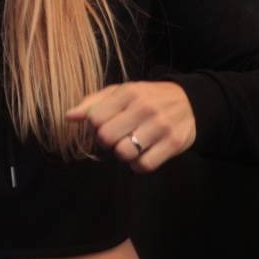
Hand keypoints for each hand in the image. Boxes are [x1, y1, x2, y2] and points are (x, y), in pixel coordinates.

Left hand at [65, 81, 196, 172]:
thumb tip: (69, 116)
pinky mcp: (174, 143)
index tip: (104, 125)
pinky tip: (142, 154)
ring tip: (130, 145)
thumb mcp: (121, 92)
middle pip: (107, 137)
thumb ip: (94, 103)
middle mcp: (144, 108)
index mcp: (128, 93)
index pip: (95, 118)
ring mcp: (160, 126)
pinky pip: (144, 165)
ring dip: (123, 154)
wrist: (189, 102)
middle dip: (107, 142)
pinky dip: (138, 165)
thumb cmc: (147, 98)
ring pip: (124, 153)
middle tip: (117, 137)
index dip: (95, 127)